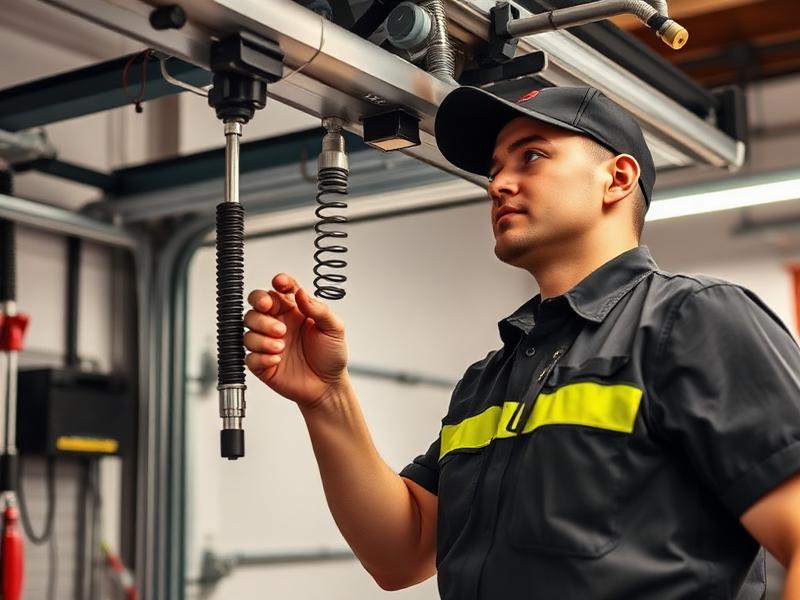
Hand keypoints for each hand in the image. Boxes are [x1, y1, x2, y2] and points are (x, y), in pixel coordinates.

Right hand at [244, 273, 347, 407]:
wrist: (328, 386)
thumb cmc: (331, 355)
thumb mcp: (334, 329)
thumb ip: (319, 309)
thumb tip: (301, 292)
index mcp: (294, 311)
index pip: (280, 290)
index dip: (278, 282)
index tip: (279, 283)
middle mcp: (277, 323)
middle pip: (256, 305)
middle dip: (260, 307)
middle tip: (275, 318)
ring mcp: (267, 342)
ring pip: (248, 329)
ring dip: (263, 336)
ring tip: (282, 346)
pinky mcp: (261, 363)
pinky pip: (249, 355)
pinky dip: (261, 356)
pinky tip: (277, 360)